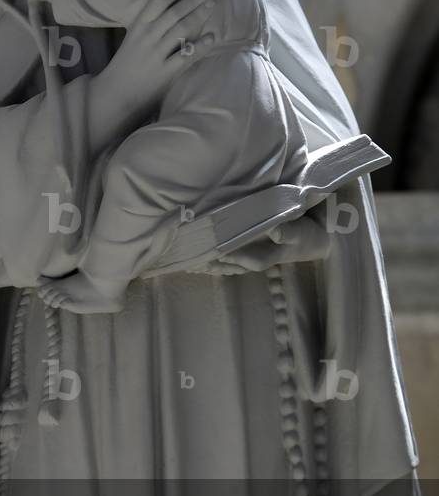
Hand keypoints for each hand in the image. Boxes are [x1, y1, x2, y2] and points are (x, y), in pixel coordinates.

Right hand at [102, 0, 216, 111]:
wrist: (116, 92)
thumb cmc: (128, 63)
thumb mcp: (134, 38)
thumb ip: (151, 23)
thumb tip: (174, 6)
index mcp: (139, 26)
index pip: (160, 0)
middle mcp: (147, 37)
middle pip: (174, 11)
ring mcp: (156, 54)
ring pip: (181, 29)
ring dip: (199, 14)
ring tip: (212, 4)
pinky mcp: (165, 72)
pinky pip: (186, 56)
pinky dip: (200, 46)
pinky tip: (212, 38)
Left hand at [189, 215, 332, 275]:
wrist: (316, 243)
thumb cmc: (305, 236)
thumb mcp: (300, 232)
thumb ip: (287, 231)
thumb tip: (274, 230)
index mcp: (258, 258)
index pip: (227, 254)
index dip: (209, 250)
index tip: (192, 246)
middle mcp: (250, 262)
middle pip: (219, 262)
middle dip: (201, 259)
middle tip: (178, 255)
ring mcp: (249, 261)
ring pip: (221, 264)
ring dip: (204, 263)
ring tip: (183, 261)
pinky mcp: (250, 258)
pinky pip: (226, 264)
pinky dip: (213, 262)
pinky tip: (201, 262)